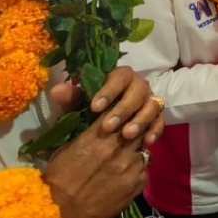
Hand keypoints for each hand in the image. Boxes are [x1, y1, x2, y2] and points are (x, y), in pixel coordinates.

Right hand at [42, 117, 147, 217]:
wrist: (61, 214)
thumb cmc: (58, 181)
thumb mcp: (67, 149)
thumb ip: (89, 136)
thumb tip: (101, 130)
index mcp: (98, 135)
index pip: (119, 112)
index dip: (120, 113)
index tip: (119, 116)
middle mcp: (118, 147)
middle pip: (137, 128)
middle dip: (133, 130)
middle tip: (127, 137)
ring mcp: (131, 165)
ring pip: (143, 150)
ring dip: (136, 152)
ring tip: (125, 159)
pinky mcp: (137, 183)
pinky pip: (143, 171)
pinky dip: (136, 172)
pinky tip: (125, 178)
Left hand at [49, 66, 164, 144]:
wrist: (103, 133)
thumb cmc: (90, 113)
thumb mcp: (78, 107)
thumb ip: (70, 99)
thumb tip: (57, 91)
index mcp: (119, 78)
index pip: (120, 76)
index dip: (110, 89)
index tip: (95, 107)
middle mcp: (138, 87)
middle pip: (140, 89)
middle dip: (123, 108)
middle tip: (108, 126)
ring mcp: (149, 102)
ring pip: (153, 105)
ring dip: (140, 119)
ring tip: (126, 135)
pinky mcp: (156, 119)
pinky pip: (161, 122)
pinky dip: (155, 130)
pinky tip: (147, 142)